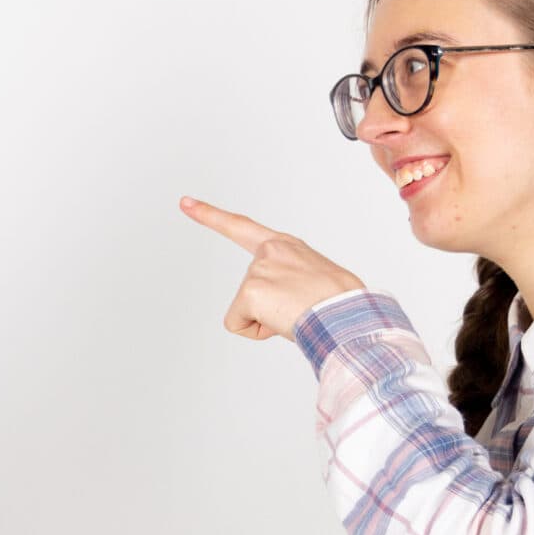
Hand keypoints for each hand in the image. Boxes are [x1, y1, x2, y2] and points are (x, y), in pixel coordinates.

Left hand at [181, 197, 364, 341]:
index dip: (210, 216)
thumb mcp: (315, 279)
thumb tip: (294, 304)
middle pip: (248, 292)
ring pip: (245, 310)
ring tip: (298, 313)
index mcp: (285, 246)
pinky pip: (238, 324)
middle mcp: (268, 252)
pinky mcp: (249, 291)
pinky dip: (258, 331)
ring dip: (268, 319)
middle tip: (300, 307)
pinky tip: (284, 321)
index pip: (241, 227)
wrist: (348, 314)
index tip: (185, 203)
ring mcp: (258, 269)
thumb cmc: (341, 303)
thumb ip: (291, 280)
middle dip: (267, 307)